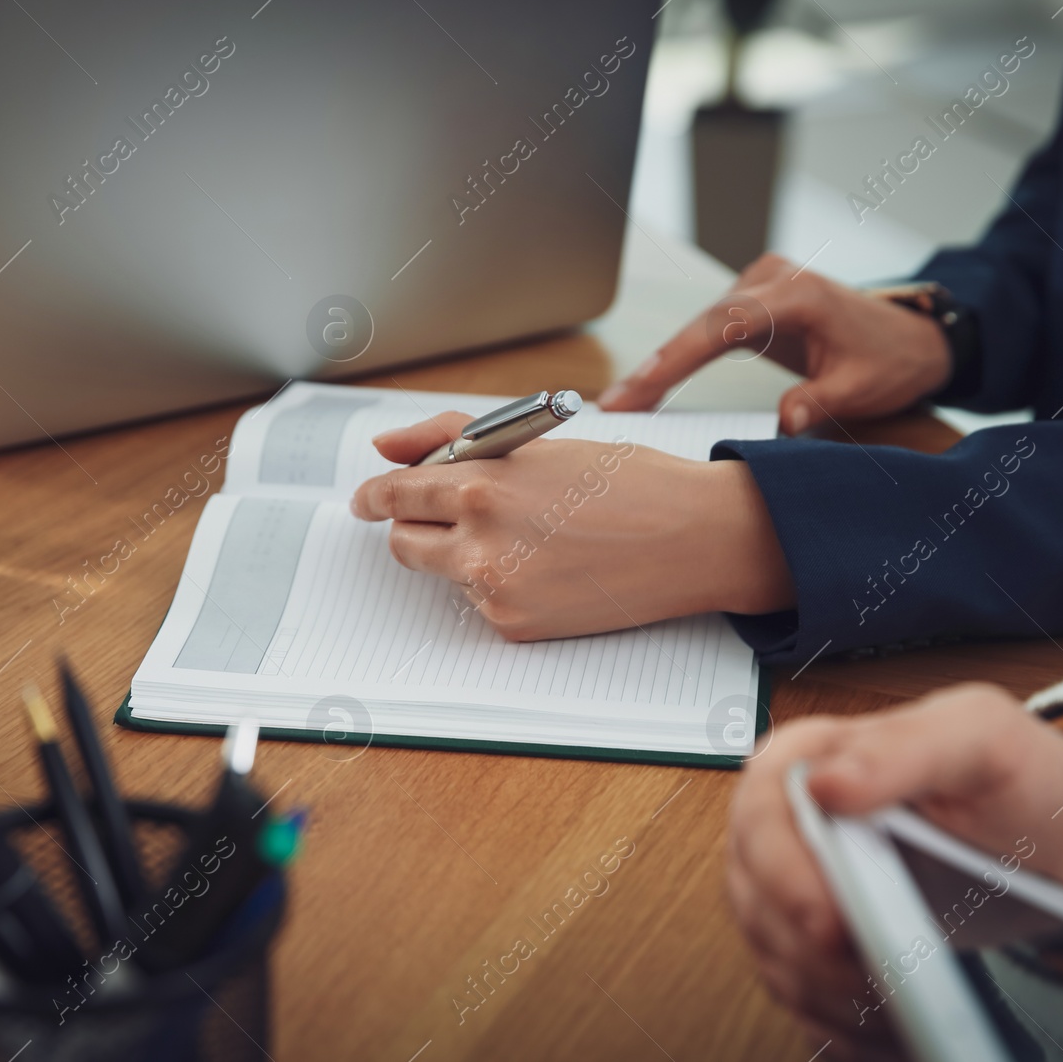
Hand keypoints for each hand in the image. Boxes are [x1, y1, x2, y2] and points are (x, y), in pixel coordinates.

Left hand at [349, 411, 794, 640]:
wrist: (693, 538)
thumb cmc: (628, 481)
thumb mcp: (538, 441)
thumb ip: (452, 437)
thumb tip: (386, 447)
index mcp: (483, 482)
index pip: (397, 491)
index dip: (376, 494)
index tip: (369, 498)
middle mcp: (481, 539)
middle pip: (403, 540)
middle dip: (413, 526)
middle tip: (440, 517)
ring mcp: (497, 588)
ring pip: (442, 572)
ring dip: (460, 554)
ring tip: (523, 536)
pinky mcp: (516, 624)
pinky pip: (479, 602)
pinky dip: (499, 584)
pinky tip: (549, 566)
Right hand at [598, 254, 951, 435]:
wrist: (917, 338)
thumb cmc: (893, 360)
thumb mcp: (861, 389)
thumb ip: (817, 404)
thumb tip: (780, 426)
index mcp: (797, 295)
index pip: (720, 328)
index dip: (673, 361)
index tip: (637, 391)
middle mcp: (774, 279)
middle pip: (700, 325)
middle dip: (655, 368)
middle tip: (613, 407)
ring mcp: (764, 283)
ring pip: (701, 326)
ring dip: (665, 364)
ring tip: (625, 402)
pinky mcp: (758, 298)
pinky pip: (711, 328)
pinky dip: (684, 355)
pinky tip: (655, 384)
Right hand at [726, 684, 1062, 1057]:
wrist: (1058, 842)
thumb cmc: (1019, 780)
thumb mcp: (977, 739)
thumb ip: (903, 747)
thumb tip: (826, 783)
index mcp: (811, 757)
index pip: (761, 814)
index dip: (783, 873)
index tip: (829, 920)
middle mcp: (791, 819)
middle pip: (756, 892)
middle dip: (809, 945)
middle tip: (875, 974)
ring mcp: (797, 882)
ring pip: (773, 950)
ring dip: (828, 991)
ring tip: (898, 1006)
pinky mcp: (817, 937)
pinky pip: (802, 990)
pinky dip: (840, 1019)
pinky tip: (890, 1025)